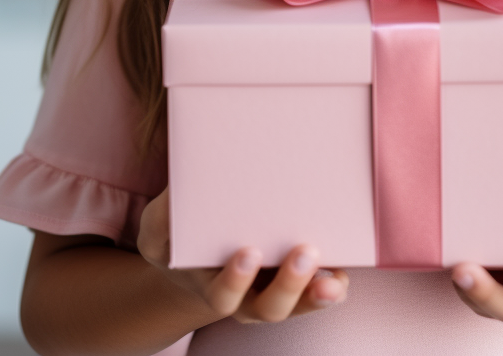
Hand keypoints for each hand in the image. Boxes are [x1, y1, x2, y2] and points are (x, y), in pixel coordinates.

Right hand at [137, 188, 348, 323]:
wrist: (197, 255)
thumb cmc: (180, 237)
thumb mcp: (159, 230)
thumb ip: (161, 219)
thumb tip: (175, 195)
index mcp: (212, 287)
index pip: (223, 294)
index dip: (236, 279)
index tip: (248, 252)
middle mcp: (247, 299)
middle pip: (269, 307)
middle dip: (288, 284)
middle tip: (302, 252)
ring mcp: (275, 292)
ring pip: (299, 304)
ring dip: (316, 290)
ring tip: (333, 275)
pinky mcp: (299, 281)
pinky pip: (319, 293)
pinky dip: (333, 285)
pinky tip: (343, 271)